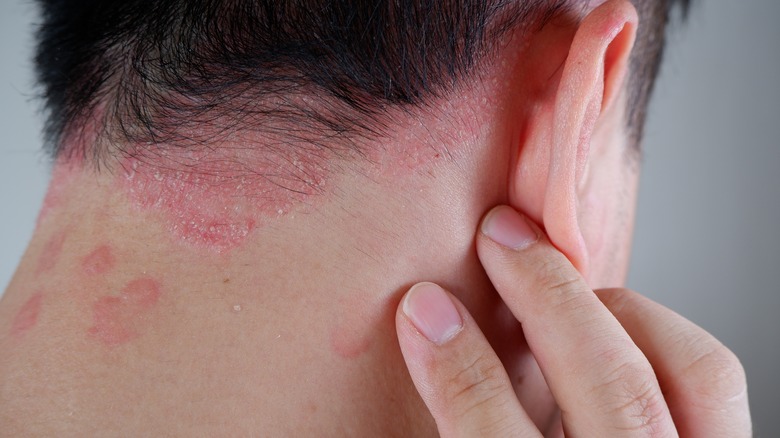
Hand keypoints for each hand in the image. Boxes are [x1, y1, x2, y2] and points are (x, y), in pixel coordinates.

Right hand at [395, 206, 750, 436]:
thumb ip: (472, 430)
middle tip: (501, 238)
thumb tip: (428, 351)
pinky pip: (709, 378)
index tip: (422, 308)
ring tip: (557, 277)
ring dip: (614, 306)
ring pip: (687, 373)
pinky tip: (608, 321)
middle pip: (611, 391)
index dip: (458, 369)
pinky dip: (658, 330)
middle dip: (548, 296)